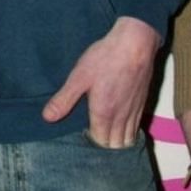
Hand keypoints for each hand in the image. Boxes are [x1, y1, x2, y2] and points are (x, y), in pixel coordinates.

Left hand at [41, 16, 160, 146]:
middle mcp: (121, 117)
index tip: (83, 137)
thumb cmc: (105, 58)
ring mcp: (134, 111)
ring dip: (118, 142)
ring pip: (128, 139)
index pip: (99, 142)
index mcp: (104, 113)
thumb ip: (64, 100)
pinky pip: (136, 127)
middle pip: (115, 145)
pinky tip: (122, 127)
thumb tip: (47, 118)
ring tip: (107, 138)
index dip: (91, 143)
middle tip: (93, 140)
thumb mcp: (79, 77)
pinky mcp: (142, 103)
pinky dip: (129, 133)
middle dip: (105, 147)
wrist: (135, 43)